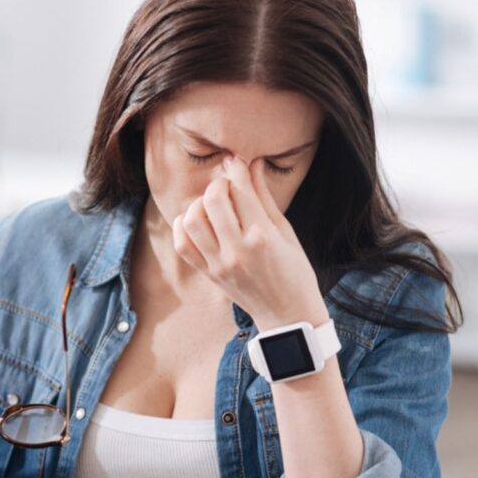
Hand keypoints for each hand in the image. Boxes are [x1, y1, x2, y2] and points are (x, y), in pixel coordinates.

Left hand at [172, 157, 328, 330]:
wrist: (288, 316)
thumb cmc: (295, 272)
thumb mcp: (286, 232)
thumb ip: (264, 197)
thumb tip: (253, 164)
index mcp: (263, 237)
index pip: (241, 191)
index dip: (236, 169)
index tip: (235, 161)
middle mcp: (237, 250)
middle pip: (213, 200)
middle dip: (218, 183)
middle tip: (227, 185)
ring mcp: (219, 264)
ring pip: (191, 220)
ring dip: (199, 204)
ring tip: (213, 205)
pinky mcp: (209, 274)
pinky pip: (182, 244)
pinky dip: (183, 226)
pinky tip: (198, 221)